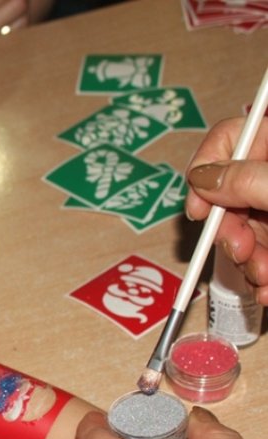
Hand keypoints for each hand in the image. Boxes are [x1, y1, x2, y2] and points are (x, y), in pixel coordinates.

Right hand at [184, 116, 267, 303]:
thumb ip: (246, 180)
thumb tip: (201, 179)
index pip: (231, 136)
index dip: (206, 171)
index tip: (199, 210)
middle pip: (233, 192)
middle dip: (229, 230)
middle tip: (238, 251)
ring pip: (249, 230)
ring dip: (247, 262)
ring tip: (263, 280)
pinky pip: (265, 254)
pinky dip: (263, 276)